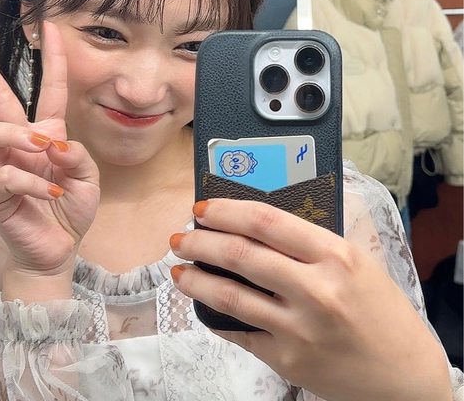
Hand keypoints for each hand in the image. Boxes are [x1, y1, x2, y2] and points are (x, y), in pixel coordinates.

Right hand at [0, 21, 99, 276]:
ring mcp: (6, 167)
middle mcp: (23, 147)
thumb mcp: (88, 180)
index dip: (52, 61)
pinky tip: (52, 193)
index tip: (51, 28)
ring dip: (18, 135)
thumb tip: (54, 142)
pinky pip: (8, 176)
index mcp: (48, 137)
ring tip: (41, 149)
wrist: (57, 250)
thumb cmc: (69, 211)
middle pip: (3, 105)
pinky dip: (34, 183)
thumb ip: (78, 156)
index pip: (51, 92)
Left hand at [170, 199, 451, 400]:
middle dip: (201, 242)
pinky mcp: (288, 361)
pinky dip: (216, 316)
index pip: (266, 221)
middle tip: (180, 237)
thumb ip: (312, 241)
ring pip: (231, 296)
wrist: (404, 374)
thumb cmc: (382, 311)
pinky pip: (240, 331)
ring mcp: (299, 329)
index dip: (227, 211)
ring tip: (178, 269)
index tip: (203, 208)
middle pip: (241, 255)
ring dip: (196, 280)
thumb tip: (257, 222)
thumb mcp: (357, 261)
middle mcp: (315, 290)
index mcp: (335, 255)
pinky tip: (204, 305)